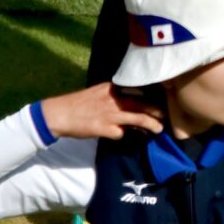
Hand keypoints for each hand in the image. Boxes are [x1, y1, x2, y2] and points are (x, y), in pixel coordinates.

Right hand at [38, 82, 160, 140]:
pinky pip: (120, 133)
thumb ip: (113, 96)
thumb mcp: (97, 93)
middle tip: (164, 114)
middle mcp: (112, 99)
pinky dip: (120, 134)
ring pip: (137, 118)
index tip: (160, 99)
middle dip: (155, 110)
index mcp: (110, 88)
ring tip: (159, 129)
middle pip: (141, 104)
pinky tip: (116, 134)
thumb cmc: (77, 104)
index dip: (150, 96)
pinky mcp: (104, 128)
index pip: (136, 90)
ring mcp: (109, 114)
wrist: (59, 113)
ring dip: (150, 124)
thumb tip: (128, 103)